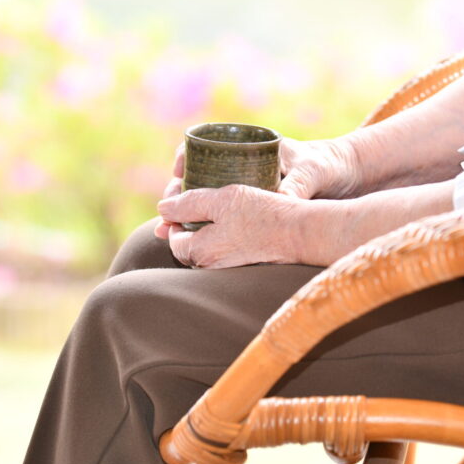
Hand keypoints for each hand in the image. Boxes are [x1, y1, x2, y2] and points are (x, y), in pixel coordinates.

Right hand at [154, 135, 359, 239]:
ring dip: (183, 216)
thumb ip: (298, 185)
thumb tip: (282, 202)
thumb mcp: (314, 173)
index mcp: (249, 148)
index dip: (183, 159)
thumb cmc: (328, 166)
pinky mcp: (249, 207)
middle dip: (175, 197)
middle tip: (164, 215)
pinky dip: (202, 228)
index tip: (176, 173)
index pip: (204, 147)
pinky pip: (218, 216)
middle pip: (196, 179)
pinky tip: (189, 243)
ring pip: (203, 200)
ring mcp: (243, 188)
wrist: (346, 176)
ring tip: (165, 234)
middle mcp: (240, 166)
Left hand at [156, 184, 322, 268]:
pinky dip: (223, 233)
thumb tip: (162, 209)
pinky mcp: (244, 263)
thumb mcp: (222, 199)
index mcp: (200, 252)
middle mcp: (211, 266)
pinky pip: (224, 248)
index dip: (175, 216)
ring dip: (206, 228)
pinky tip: (235, 217)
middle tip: (200, 199)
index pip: (173, 237)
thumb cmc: (262, 214)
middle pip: (188, 244)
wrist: (300, 232)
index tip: (185, 197)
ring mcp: (228, 267)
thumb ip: (189, 203)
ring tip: (218, 205)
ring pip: (207, 246)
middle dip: (188, 223)